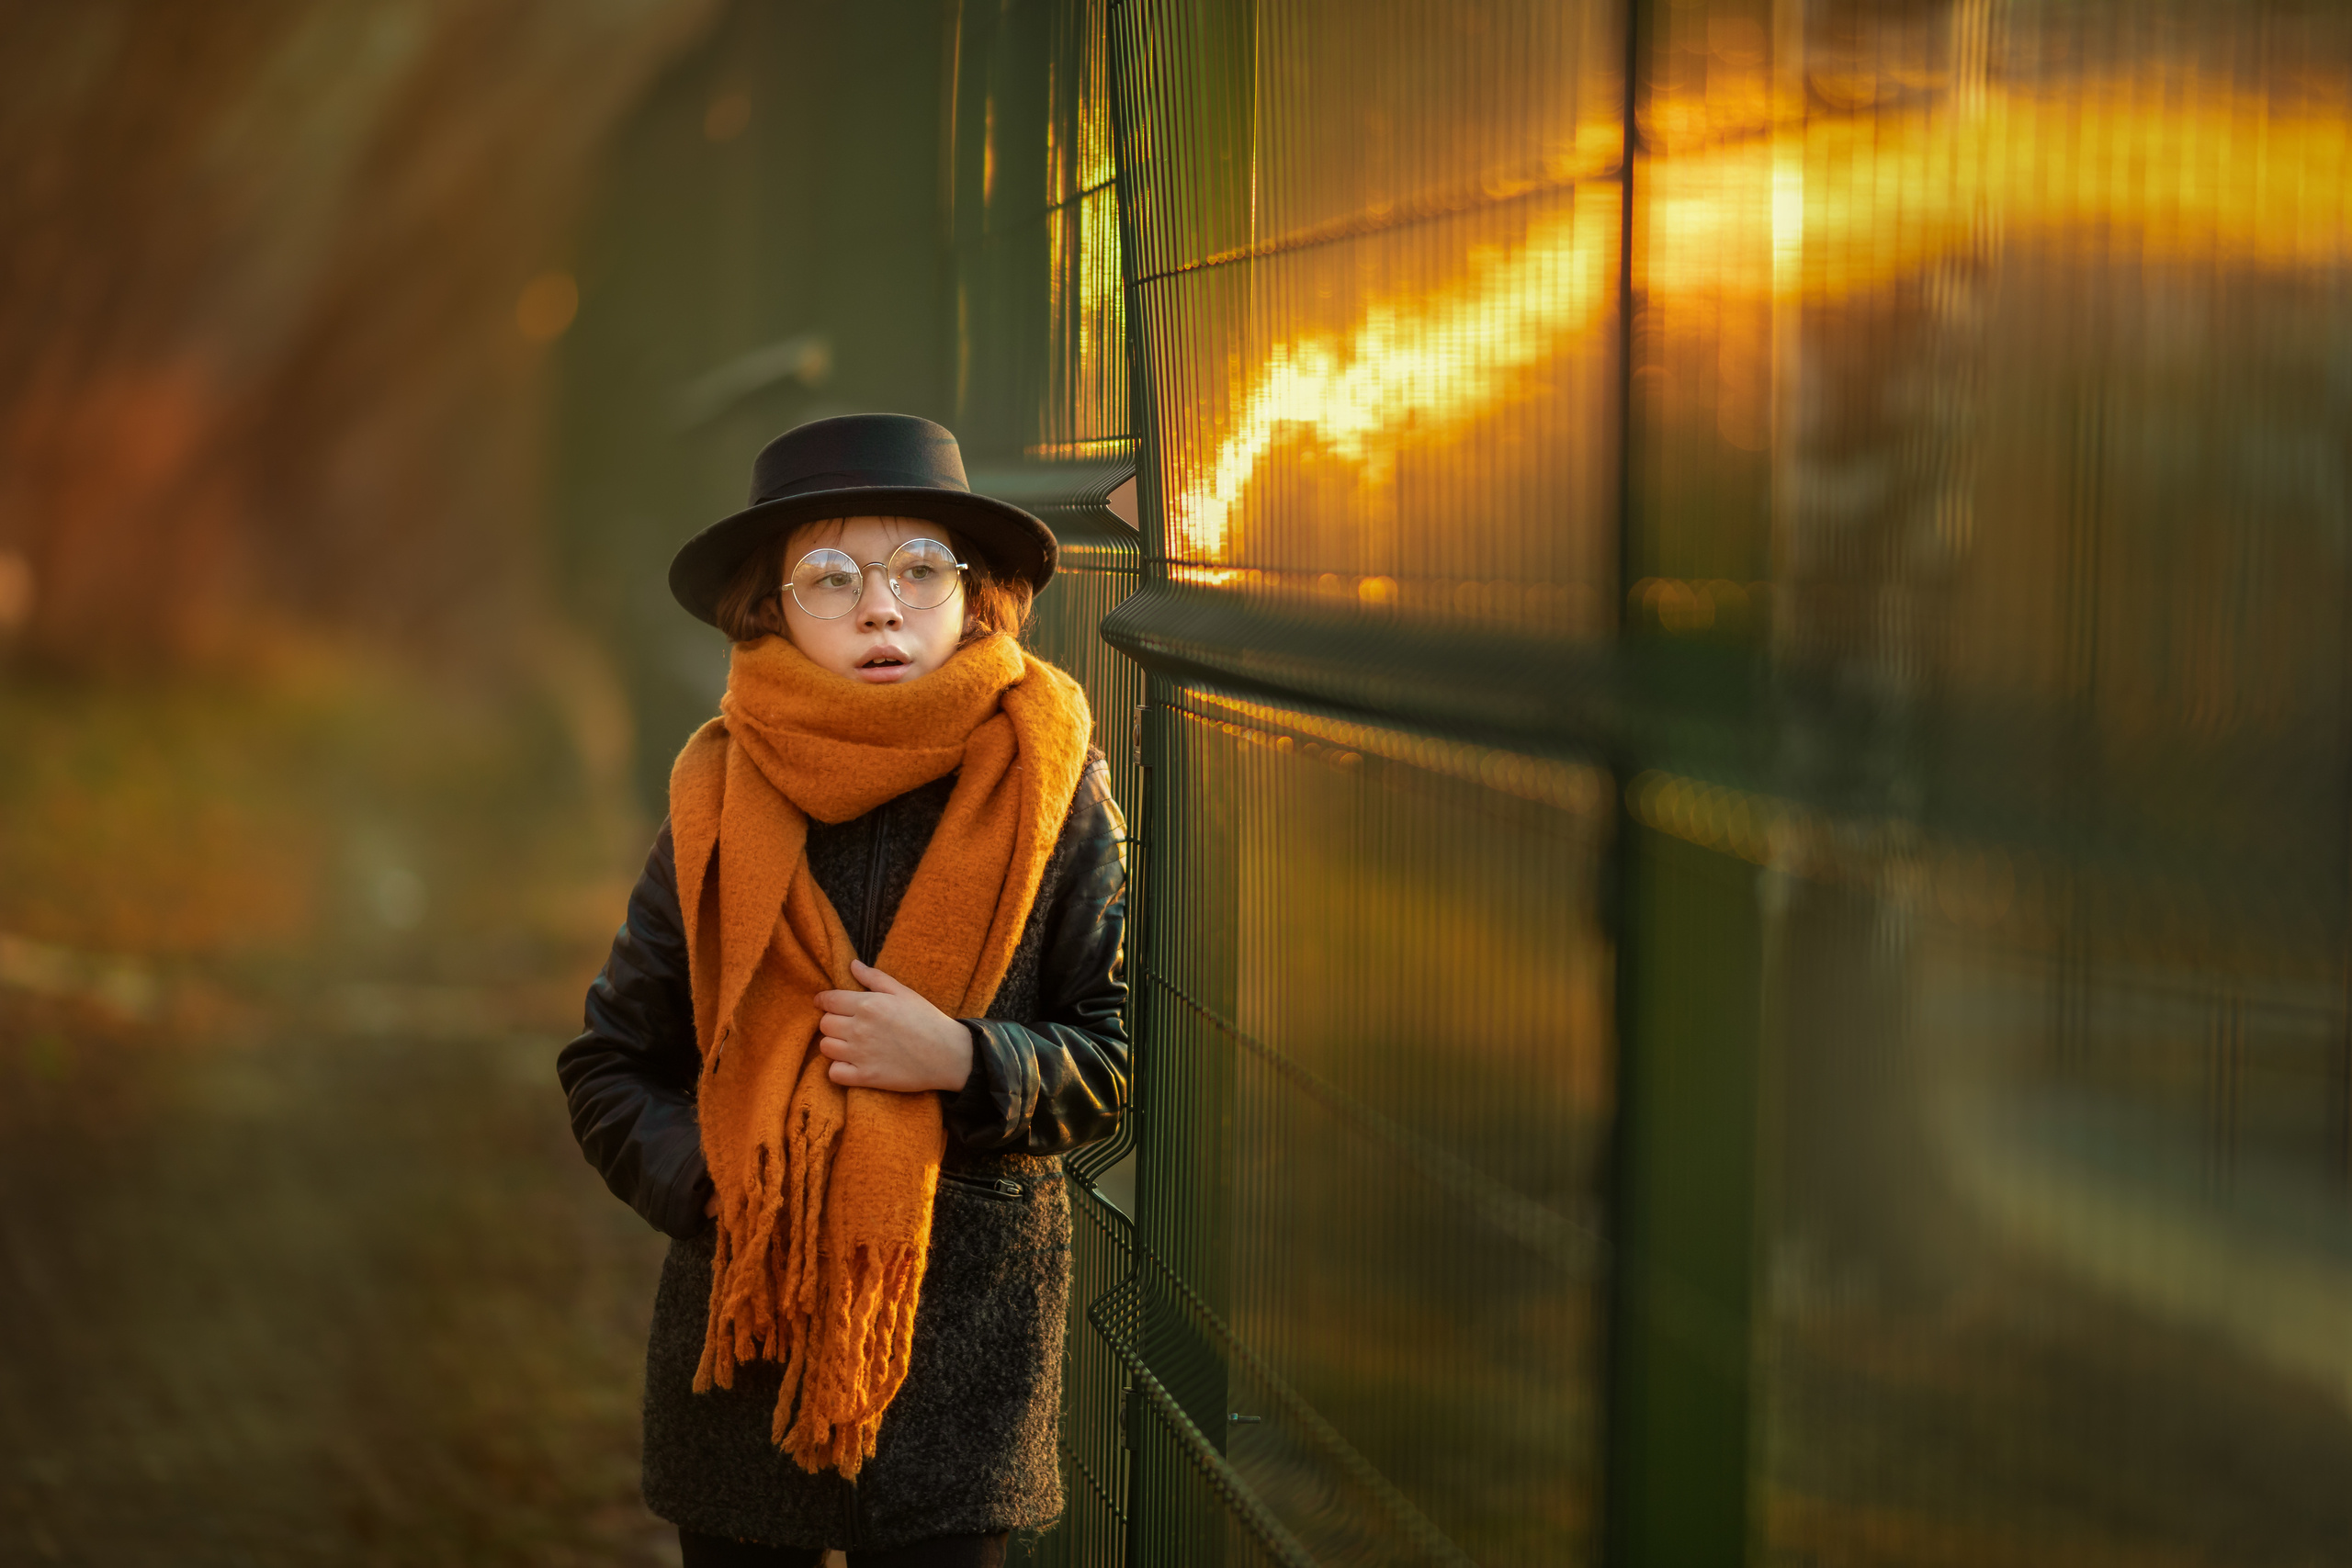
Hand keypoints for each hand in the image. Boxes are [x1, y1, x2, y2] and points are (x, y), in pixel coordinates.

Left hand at [815, 960, 975, 1092]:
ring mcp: (861, 1054)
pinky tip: (851, 1063)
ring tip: (849, 1044)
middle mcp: (859, 1028)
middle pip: (824, 1024)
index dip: (823, 1001)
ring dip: (834, 1044)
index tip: (825, 1003)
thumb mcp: (903, 992)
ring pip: (825, 1047)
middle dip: (832, 1022)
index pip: (828, 1000)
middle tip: (846, 1024)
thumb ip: (874, 978)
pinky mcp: (866, 1077)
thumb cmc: (927, 1020)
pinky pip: (834, 1073)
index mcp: (868, 1004)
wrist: (948, 1054)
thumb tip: (852, 965)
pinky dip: (838, 1069)